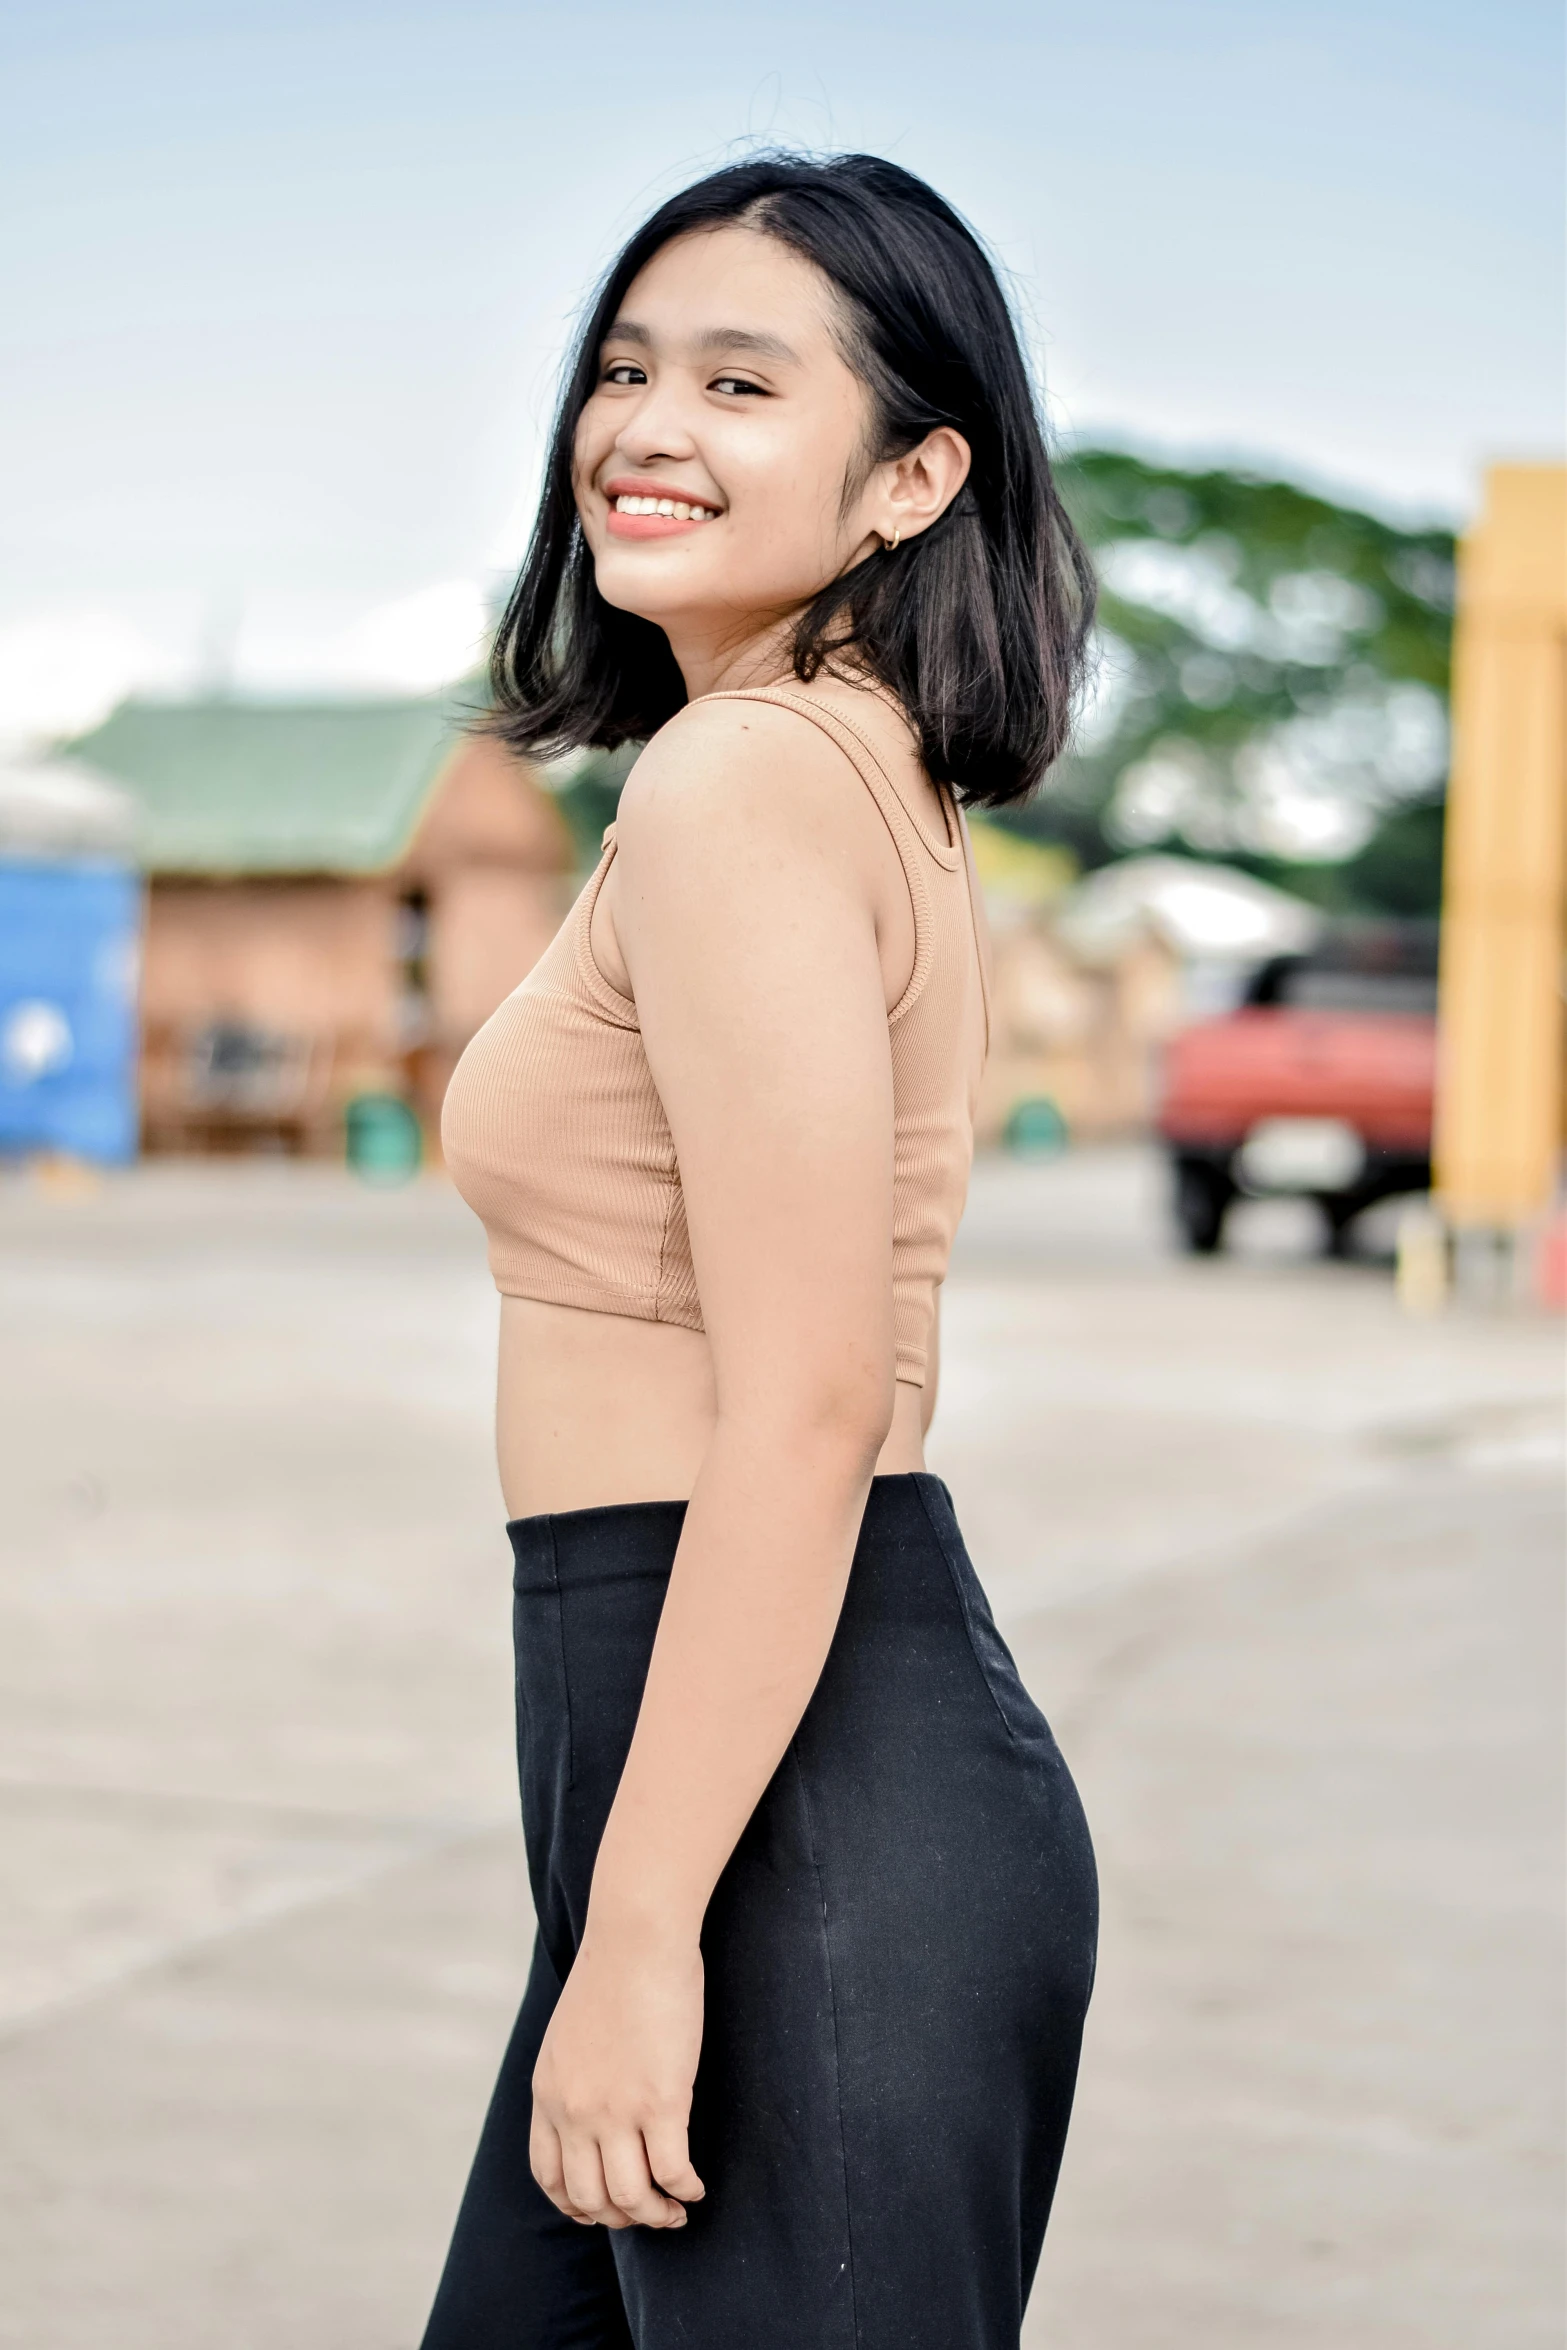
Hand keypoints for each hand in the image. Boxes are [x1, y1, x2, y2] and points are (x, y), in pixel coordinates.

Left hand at [530, 1919, 706, 2229]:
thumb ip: (573, 2078)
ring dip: (657, 2215)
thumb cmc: (614, 1971)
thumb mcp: (569, 2034)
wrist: (637, 1935)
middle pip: (589, 2199)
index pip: (549, 2176)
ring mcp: (616, 2110)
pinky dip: (685, 2189)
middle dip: (621, 2217)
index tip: (603, 2208)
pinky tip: (696, 2186)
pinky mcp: (661, 2101)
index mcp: (548, 2094)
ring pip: (631, 2198)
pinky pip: (672, 2172)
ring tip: (677, 2209)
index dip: (577, 2205)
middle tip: (650, 2212)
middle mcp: (575, 2111)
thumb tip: (596, 2109)